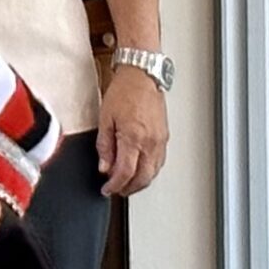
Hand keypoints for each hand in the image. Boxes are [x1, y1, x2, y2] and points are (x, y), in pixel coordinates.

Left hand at [97, 66, 168, 197]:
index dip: (115, 185)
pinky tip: (139, 170)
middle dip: (128, 188)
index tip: (106, 189)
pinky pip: (159, 162)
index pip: (125, 173)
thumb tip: (104, 167)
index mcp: (134, 138)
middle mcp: (151, 142)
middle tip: (115, 190)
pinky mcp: (164, 137)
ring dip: (140, 182)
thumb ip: (104, 146)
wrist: (142, 77)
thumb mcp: (105, 118)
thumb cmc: (123, 92)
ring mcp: (160, 141)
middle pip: (143, 177)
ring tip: (125, 184)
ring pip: (154, 172)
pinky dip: (149, 171)